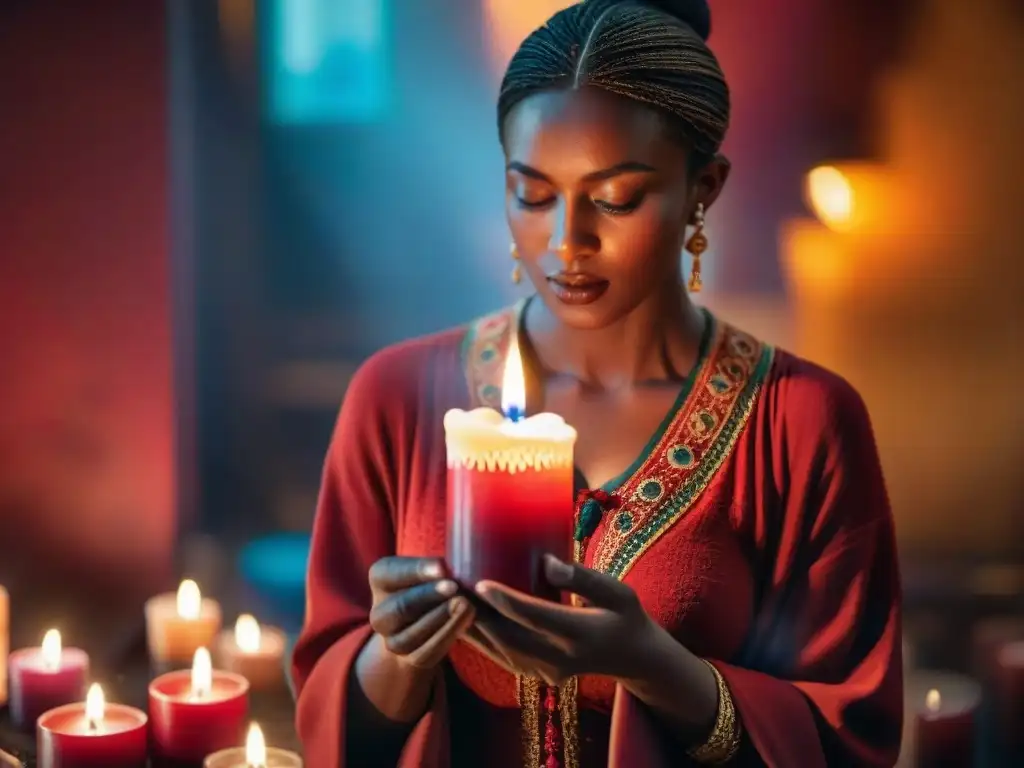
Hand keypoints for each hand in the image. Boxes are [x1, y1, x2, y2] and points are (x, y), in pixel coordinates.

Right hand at [368, 556, 474, 669]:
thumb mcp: (426, 569)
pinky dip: (448, 635)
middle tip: (455, 586)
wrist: (422, 623)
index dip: (417, 570)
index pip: (390, 572)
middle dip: (430, 596)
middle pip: (401, 606)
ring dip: (442, 618)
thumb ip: (434, 567)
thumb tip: (450, 568)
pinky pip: (428, 651)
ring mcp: (391, 640)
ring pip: (414, 633)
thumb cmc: (428, 584)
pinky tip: (466, 621)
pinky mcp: (410, 660)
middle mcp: (379, 613)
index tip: (442, 568)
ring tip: (466, 604)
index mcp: (380, 579)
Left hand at [466, 554, 657, 685]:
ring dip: (474, 630)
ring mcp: (548, 671)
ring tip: (449, 604)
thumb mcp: (617, 591)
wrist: (633, 658)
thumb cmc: (625, 615)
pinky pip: (505, 658)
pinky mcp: (539, 675)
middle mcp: (561, 658)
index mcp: (580, 633)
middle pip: (509, 638)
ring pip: (501, 652)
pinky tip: (465, 622)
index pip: (535, 617)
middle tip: (451, 590)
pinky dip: (483, 640)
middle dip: (477, 616)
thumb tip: (546, 562)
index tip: (479, 582)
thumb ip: (583, 578)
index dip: (505, 601)